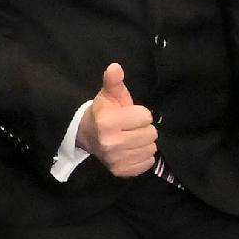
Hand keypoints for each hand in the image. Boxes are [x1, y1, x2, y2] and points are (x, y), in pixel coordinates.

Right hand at [77, 63, 156, 177]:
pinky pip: (147, 163)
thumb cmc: (104, 113)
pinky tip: (132, 150)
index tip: (129, 115)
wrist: (87, 136)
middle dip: (143, 128)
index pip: (145, 116)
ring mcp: (116, 159)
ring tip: (132, 138)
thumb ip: (114, 81)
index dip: (140, 114)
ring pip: (151, 148)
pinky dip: (143, 156)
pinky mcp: (121, 171)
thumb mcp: (108, 95)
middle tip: (131, 127)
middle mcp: (111, 143)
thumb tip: (115, 67)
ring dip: (144, 142)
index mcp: (108, 122)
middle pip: (151, 134)